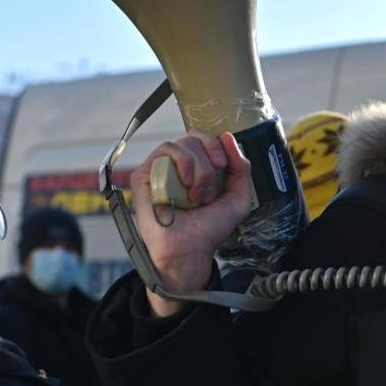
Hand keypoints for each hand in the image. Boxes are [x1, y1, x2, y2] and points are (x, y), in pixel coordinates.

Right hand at [128, 131, 252, 317]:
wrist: (191, 249)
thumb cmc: (210, 228)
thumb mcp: (238, 196)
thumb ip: (241, 167)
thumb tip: (228, 137)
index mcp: (197, 167)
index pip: (205, 138)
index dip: (217, 145)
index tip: (224, 165)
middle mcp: (178, 165)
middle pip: (195, 139)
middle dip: (210, 164)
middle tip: (210, 191)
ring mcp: (160, 169)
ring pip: (183, 144)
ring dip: (199, 169)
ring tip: (198, 195)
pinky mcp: (145, 174)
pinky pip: (165, 150)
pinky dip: (183, 163)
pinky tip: (186, 185)